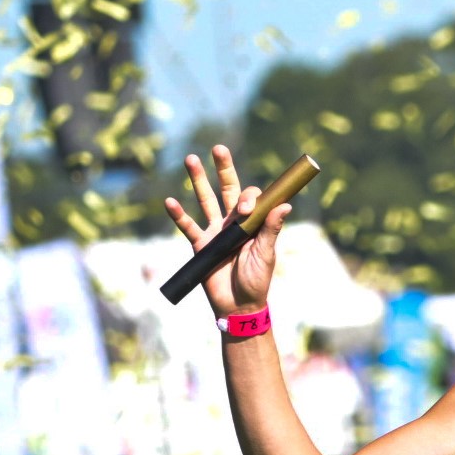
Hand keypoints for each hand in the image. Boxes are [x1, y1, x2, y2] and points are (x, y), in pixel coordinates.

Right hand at [162, 143, 289, 317]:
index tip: (248, 209)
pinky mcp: (201, 245)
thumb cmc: (256, 281)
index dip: (250, 197)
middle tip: (218, 148)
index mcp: (252, 223)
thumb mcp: (266, 254)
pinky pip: (188, 227)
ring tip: (190, 159)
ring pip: (205, 200)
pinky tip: (170, 201)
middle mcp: (233, 222)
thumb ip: (270, 228)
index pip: (250, 198)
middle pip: (227, 189)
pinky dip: (178, 215)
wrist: (238, 306)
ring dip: (197, 180)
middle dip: (223, 169)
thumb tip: (285, 203)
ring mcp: (215, 232)